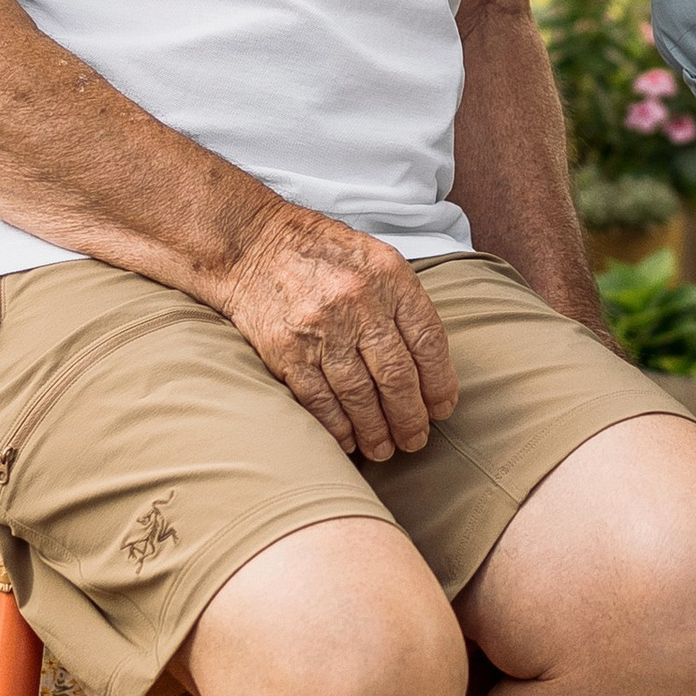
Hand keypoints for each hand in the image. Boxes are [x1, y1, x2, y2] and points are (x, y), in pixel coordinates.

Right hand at [214, 196, 459, 461]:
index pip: (428, 341)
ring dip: (376, 431)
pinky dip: (337, 428)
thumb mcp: (376, 258)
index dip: (440, 383)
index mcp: (389, 277)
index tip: (442, 408)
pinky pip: (320, 401)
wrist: (252, 244)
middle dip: (410, 418)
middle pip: (397, 376)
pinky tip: (349, 441)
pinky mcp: (287, 351)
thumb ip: (404, 303)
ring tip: (385, 450)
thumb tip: (432, 366)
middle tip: (416, 440)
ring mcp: (320, 329)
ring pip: (360, 396)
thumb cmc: (322, 254)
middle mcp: (358, 302)